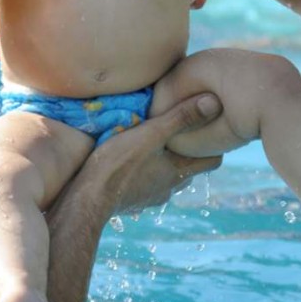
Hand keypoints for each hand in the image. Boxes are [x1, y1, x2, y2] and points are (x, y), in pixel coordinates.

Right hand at [80, 93, 222, 214]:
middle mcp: (170, 187)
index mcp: (179, 171)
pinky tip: (131, 159)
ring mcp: (151, 196)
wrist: (86, 198)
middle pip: (190, 167)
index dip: (214, 144)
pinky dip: (146, 170)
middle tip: (181, 129)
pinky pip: (147, 182)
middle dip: (189, 150)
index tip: (207, 127)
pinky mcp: (133, 199)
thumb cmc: (117, 163)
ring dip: (165, 160)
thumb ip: (180, 117)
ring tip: (155, 141)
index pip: (213, 161)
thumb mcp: (150, 133)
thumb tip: (214, 102)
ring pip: (168, 175)